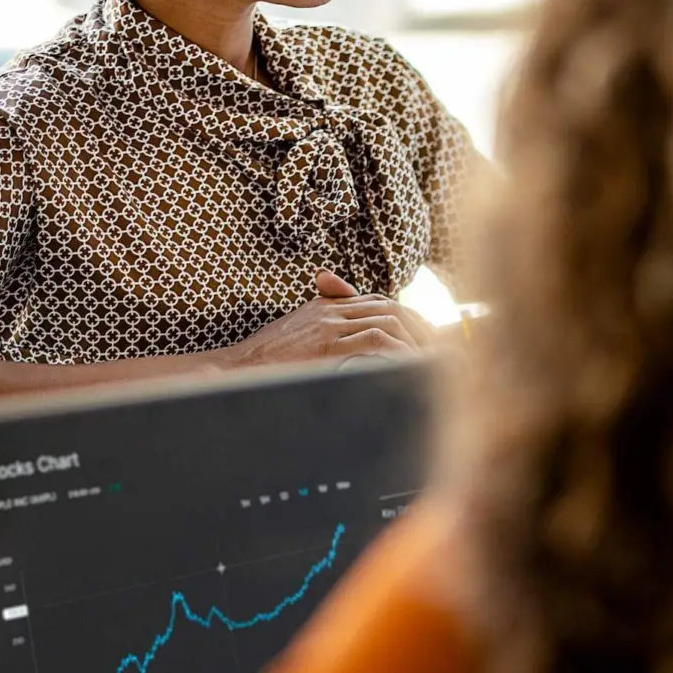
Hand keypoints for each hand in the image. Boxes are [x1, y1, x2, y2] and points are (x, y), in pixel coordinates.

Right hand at [226, 270, 428, 367]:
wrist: (234, 370)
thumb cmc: (263, 362)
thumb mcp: (296, 338)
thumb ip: (325, 334)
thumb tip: (358, 348)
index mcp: (325, 306)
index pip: (377, 301)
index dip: (406, 315)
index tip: (425, 333)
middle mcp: (330, 310)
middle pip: (390, 307)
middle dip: (419, 325)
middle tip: (438, 346)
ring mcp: (328, 326)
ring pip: (388, 320)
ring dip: (415, 339)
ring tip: (430, 359)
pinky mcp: (326, 346)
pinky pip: (376, 341)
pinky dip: (399, 351)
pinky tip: (411, 365)